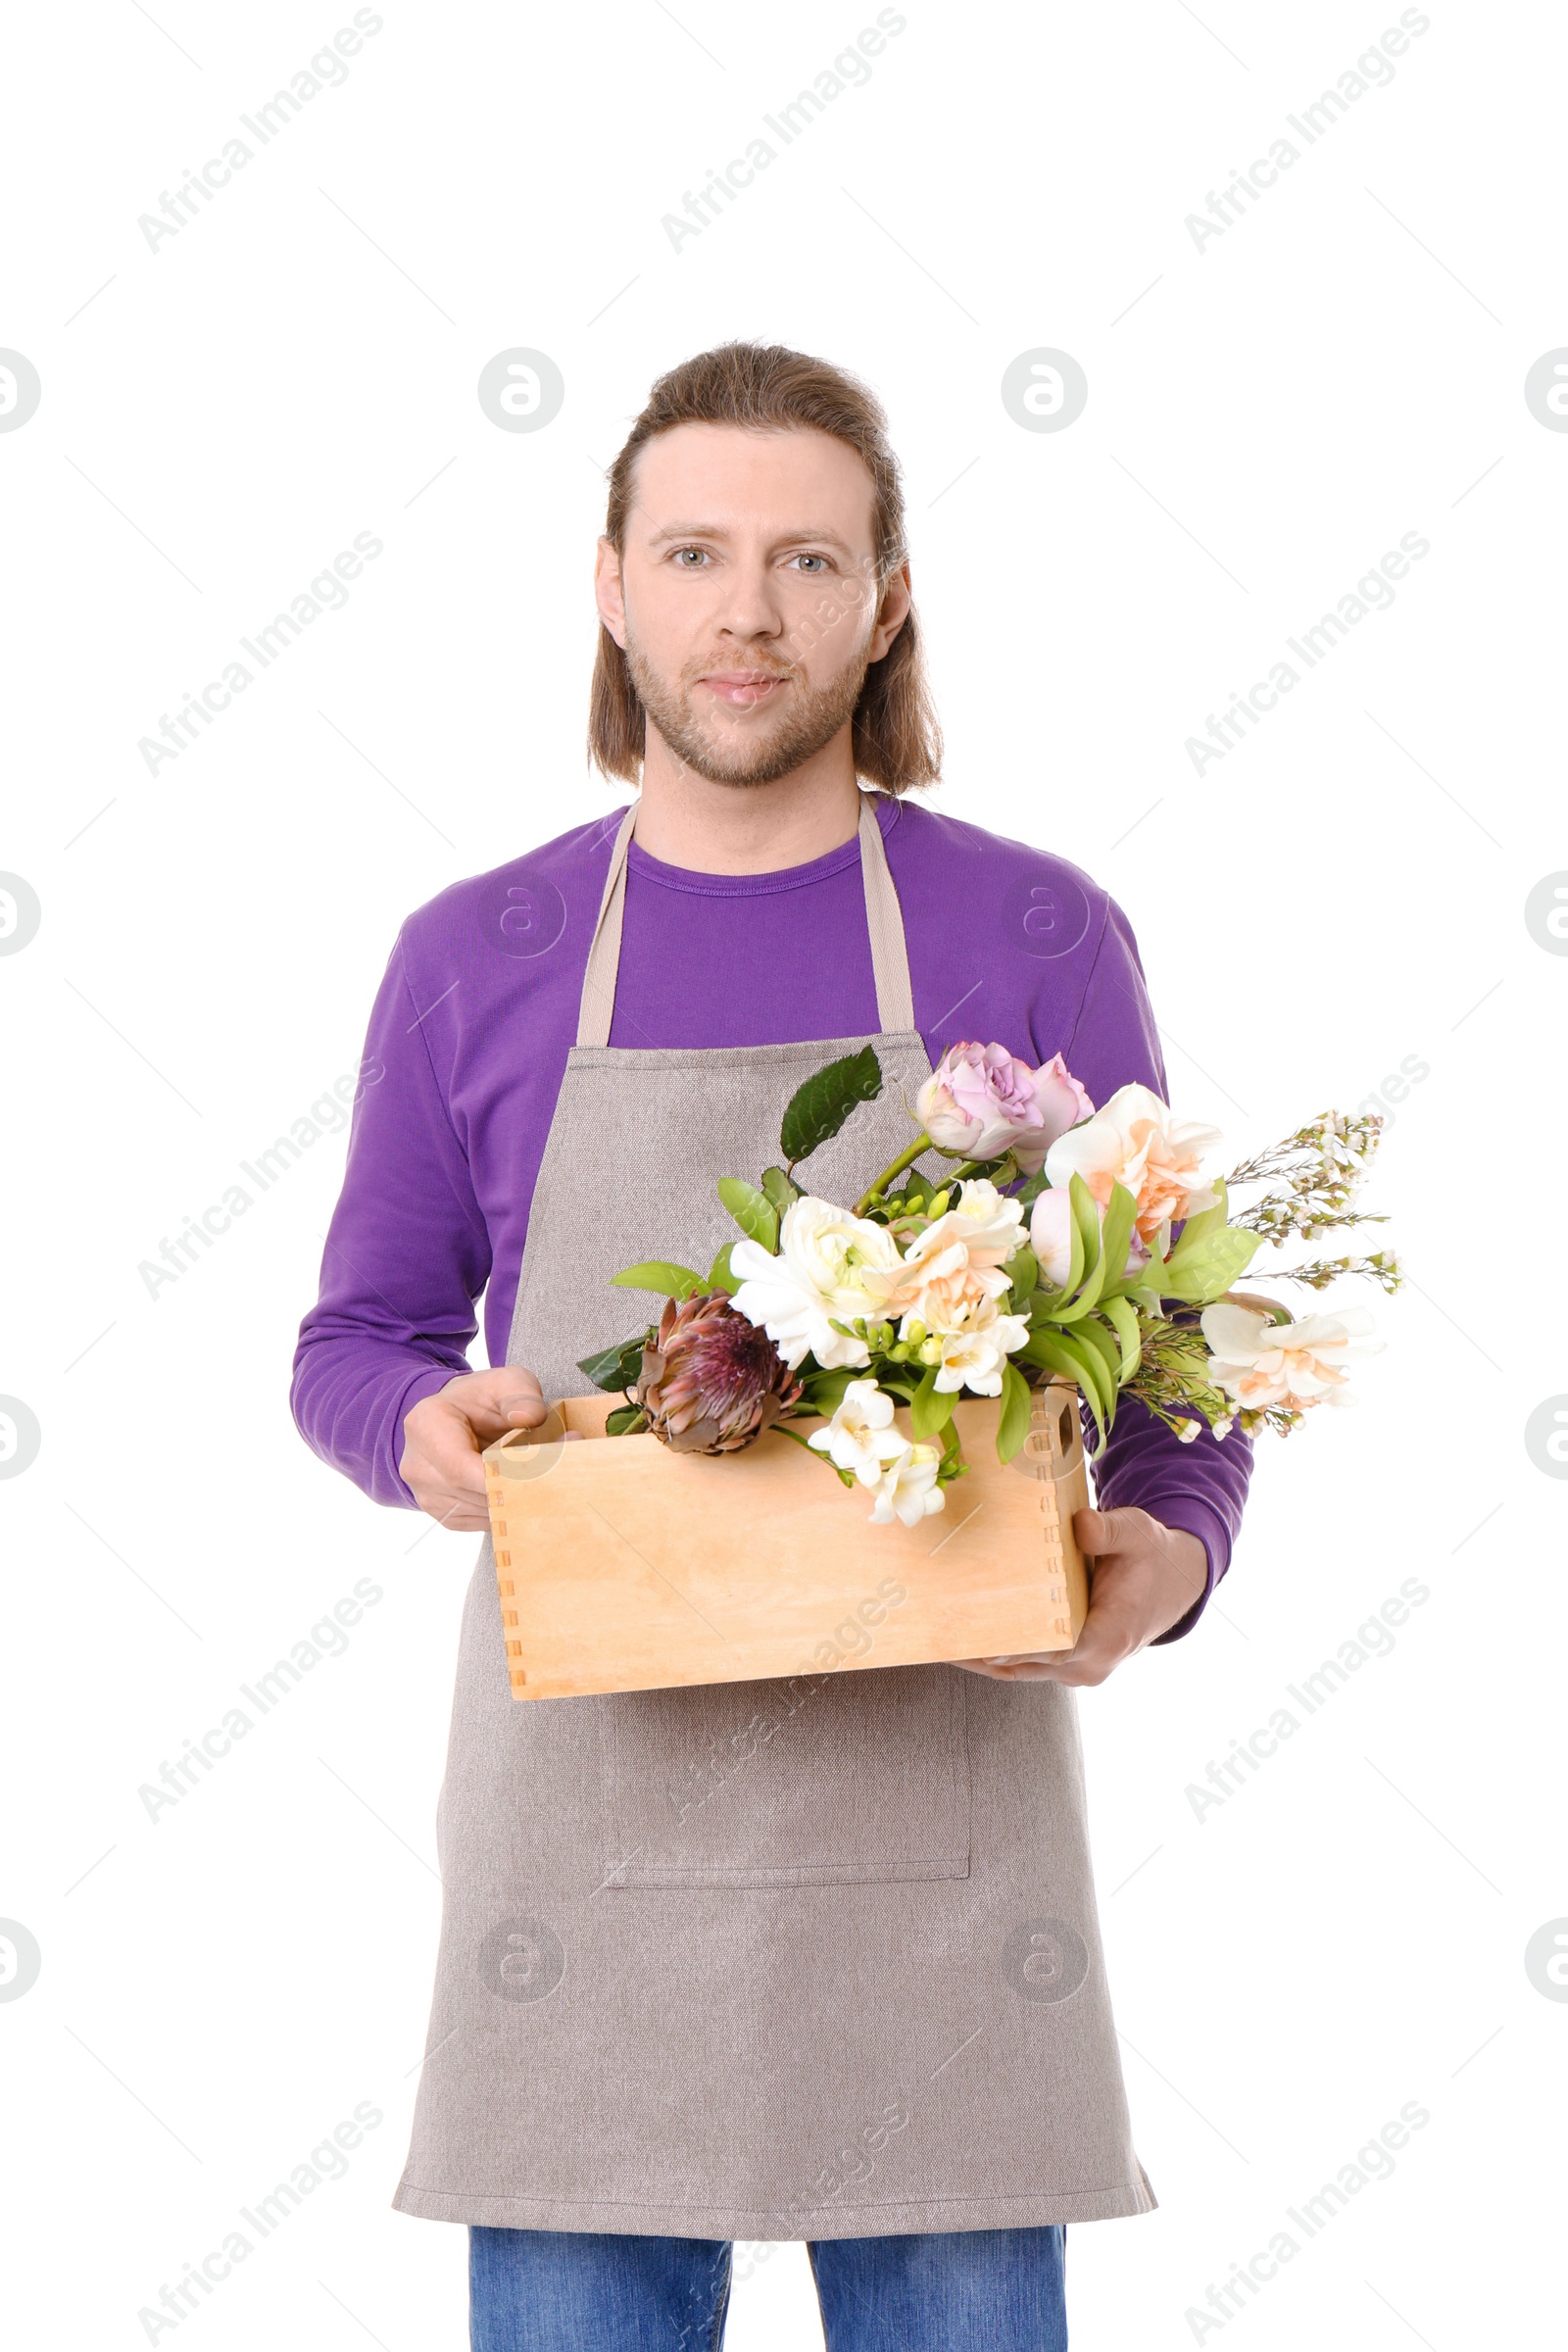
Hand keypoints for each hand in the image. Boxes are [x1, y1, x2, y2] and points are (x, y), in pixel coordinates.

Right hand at [399, 1368, 549, 1531]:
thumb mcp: (508, 1382)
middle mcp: (418, 1465)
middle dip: (521, 1488)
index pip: (461, 1467)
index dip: (501, 1478)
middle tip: (563, 1476)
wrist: (460, 1417)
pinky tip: (523, 1490)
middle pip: (473, 1494)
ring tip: (547, 1479)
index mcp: (426, 1425)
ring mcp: (427, 1495)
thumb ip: (523, 1395)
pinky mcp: (444, 1515)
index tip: (542, 1475)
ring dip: (518, 1501)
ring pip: (482, 1512)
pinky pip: (483, 1522)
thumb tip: (530, 1419)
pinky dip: (509, 1511)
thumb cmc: (484, 1399)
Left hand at [952, 1507, 1208, 1685]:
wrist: (1173, 1585)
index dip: (1016, 1644)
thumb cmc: (1152, 1556)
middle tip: (937, 1630)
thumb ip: (1110, 1531)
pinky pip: (1020, 1664)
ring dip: (979, 1655)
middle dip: (982, 1647)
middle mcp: (1089, 1664)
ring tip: (933, 1637)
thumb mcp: (1138, 1532)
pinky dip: (990, 1654)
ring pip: (1017, 1667)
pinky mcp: (1063, 1665)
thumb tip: (1080, 1526)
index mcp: (1109, 1636)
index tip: (978, 1639)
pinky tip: (955, 1642)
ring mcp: (1074, 1670)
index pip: (1055, 1648)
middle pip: (1026, 1661)